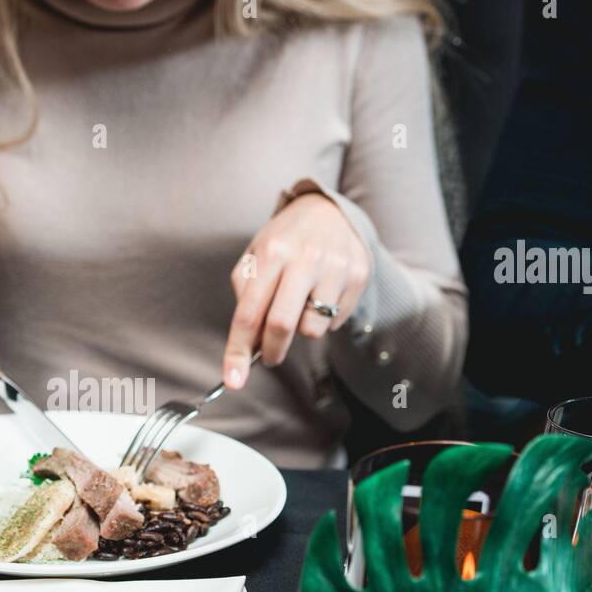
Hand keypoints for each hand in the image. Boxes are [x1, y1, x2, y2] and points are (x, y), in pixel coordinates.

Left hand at [222, 193, 370, 388]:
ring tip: (301, 306)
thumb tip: (247, 344)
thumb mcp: (256, 256)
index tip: (233, 380)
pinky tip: (322, 295)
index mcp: (272, 252)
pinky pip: (336, 321)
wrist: (328, 210)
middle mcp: (305, 258)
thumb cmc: (284, 240)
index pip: (249, 312)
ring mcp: (335, 267)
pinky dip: (324, 318)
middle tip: (269, 358)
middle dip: (271, 352)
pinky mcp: (358, 275)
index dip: (238, 351)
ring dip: (301, 330)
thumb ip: (246, 296)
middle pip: (282, 325)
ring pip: (312, 328)